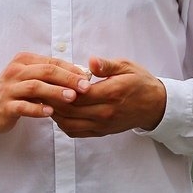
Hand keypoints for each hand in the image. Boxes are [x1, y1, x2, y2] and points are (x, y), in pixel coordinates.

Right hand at [0, 52, 91, 136]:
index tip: (87, 78)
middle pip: (45, 71)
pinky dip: (37, 109)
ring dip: (55, 91)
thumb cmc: (14, 91)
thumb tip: (80, 75)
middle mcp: (15, 71)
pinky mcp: (5, 106)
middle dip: (67, 79)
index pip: (51, 62)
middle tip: (85, 87)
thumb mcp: (29, 78)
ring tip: (72, 98)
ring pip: (35, 87)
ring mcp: (9, 88)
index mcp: (23, 61)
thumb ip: (49, 76)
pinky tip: (50, 113)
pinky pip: (23, 106)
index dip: (71, 69)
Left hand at [49, 56, 165, 137]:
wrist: (156, 105)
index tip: (44, 79)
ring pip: (69, 123)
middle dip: (50, 100)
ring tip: (43, 100)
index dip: (59, 88)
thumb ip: (107, 65)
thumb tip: (91, 61)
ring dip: (54, 113)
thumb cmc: (139, 82)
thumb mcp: (126, 67)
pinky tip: (56, 111)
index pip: (78, 93)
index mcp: (111, 93)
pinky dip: (62, 123)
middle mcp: (105, 112)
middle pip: (70, 109)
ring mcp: (103, 124)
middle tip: (36, 89)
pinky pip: (76, 131)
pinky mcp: (101, 132)